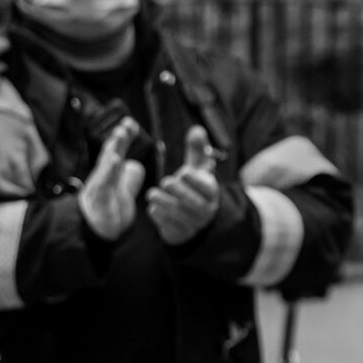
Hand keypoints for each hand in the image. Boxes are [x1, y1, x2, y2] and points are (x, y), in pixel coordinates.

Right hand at [79, 118, 145, 239]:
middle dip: (118, 139)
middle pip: (110, 154)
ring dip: (114, 148)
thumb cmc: (107, 214)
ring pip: (106, 165)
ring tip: (121, 134)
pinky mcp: (99, 201)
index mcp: (110, 176)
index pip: (116, 152)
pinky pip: (103, 184)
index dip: (123, 139)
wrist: (95, 234)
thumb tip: (133, 164)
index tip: (132, 125)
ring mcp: (99, 189)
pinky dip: (109, 172)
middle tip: (127, 124)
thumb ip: (128, 179)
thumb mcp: (123, 193)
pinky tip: (116, 160)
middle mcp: (103, 179)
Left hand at [146, 125, 221, 245]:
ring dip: (165, 203)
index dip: (196, 180)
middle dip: (180, 191)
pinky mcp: (181, 233)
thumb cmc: (193, 187)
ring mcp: (193, 223)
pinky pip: (170, 226)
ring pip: (180, 214)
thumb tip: (196, 129)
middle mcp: (205, 210)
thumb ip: (197, 149)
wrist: (191, 219)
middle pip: (194, 202)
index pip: (207, 187)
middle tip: (165, 181)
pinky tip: (153, 209)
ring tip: (152, 194)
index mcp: (211, 192)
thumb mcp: (197, 168)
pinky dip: (161, 217)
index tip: (183, 171)